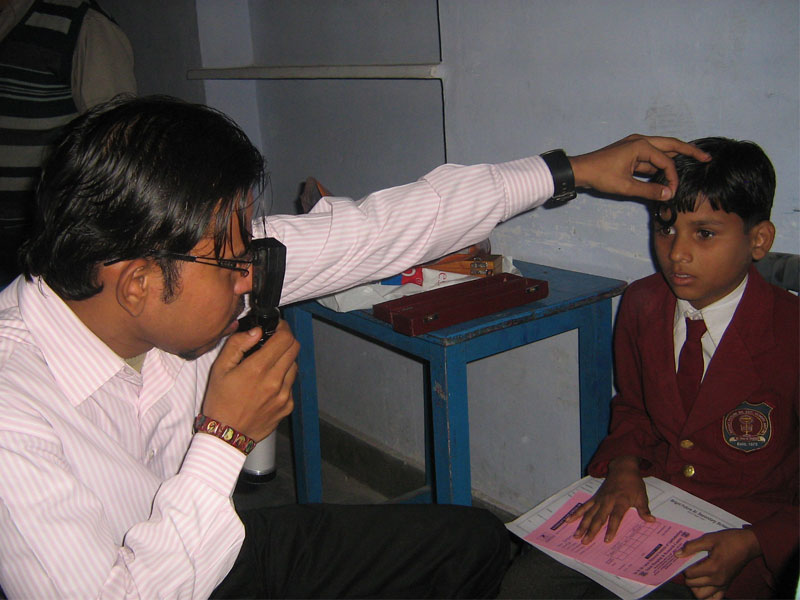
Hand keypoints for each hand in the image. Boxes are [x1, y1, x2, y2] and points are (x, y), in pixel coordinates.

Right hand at [202, 320, 299, 441]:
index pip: (285, 338)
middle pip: (294, 349)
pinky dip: (283, 380)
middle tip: (274, 342)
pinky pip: (291, 385)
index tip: (276, 327)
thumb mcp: (219, 368)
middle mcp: (275, 381)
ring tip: (268, 365)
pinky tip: (268, 385)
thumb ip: (237, 344)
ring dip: (285, 360)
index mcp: (258, 369)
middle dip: (286, 340)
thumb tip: (256, 331)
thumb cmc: (220, 401)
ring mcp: (284, 395)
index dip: (283, 328)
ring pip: (294, 366)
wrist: (226, 435)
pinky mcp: (287, 406)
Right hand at [566, 455, 653, 543]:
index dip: (611, 529)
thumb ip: (644, 510)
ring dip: (582, 525)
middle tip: (585, 542)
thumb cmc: (633, 484)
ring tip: (576, 536)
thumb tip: (651, 521)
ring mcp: (599, 499)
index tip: (607, 540)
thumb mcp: (642, 496)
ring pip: (589, 514)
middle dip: (591, 531)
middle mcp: (607, 501)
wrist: (622, 468)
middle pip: (598, 518)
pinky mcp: (595, 497)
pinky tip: (568, 520)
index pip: (615, 518)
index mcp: (620, 502)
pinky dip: (576, 513)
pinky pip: (584, 506)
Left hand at [569, 134, 710, 200]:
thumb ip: (649, 190)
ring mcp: (635, 145)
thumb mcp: (625, 186)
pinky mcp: (631, 152)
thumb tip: (669, 194)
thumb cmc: (600, 176)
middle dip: (689, 151)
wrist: (580, 171)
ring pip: (662, 149)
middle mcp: (640, 141)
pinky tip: (669, 170)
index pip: (666, 161)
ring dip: (677, 155)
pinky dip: (661, 162)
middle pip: (671, 144)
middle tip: (706, 157)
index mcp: (641, 146)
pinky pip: (651, 156)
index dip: (672, 177)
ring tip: (695, 159)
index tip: (673, 192)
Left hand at [675, 528, 760, 598]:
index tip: (687, 559)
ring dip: (695, 587)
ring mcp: (722, 585)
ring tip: (695, 576)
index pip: (689, 574)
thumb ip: (692, 547)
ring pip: (701, 596)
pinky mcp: (726, 586)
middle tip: (690, 566)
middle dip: (688, 576)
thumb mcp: (709, 538)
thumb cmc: (729, 540)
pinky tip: (703, 585)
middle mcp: (717, 579)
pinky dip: (706, 595)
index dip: (685, 566)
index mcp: (712, 567)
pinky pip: (714, 599)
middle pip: (693, 585)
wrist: (748, 544)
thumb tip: (678, 554)